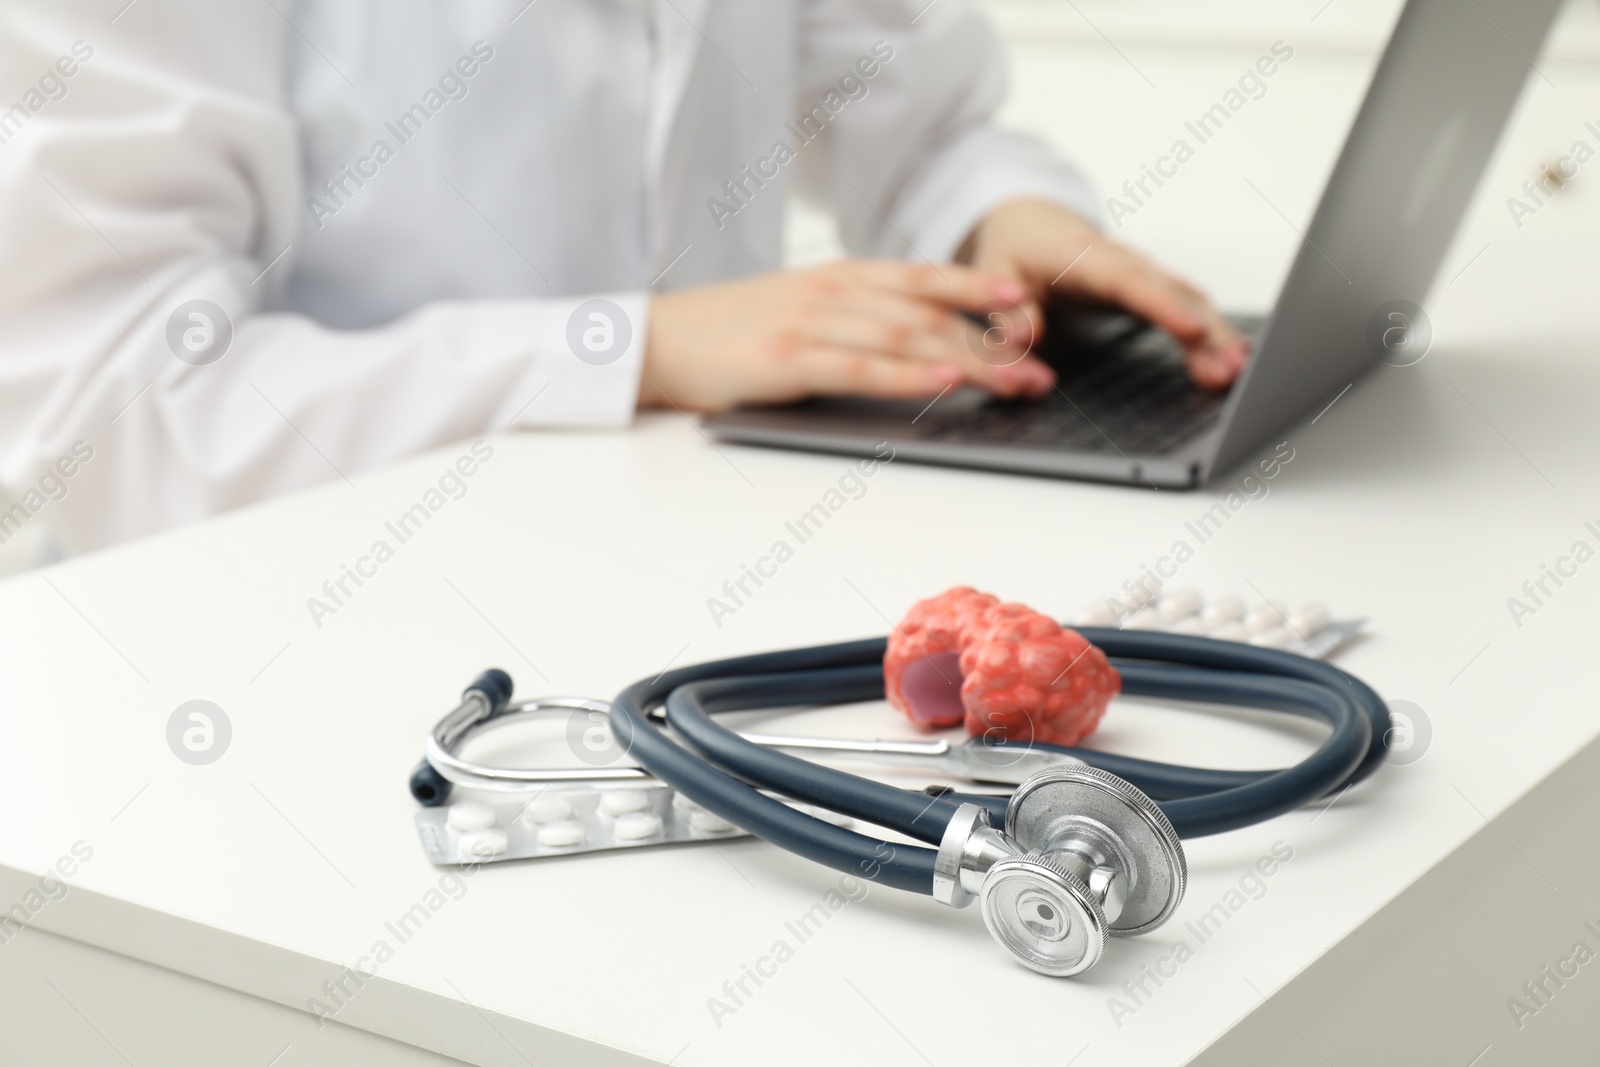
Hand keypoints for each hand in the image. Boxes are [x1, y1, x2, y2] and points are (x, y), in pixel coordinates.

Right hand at [640, 260, 1057, 411]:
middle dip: (991, 342)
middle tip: (1040, 369)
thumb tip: (915, 343)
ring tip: (1013, 383)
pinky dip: (907, 376)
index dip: (978, 285)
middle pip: (928, 313)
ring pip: (906, 339)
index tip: (1025, 300)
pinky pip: (860, 367)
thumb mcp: (799, 310)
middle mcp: (832, 291)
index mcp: (838, 277)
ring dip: (968, 363)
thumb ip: (853, 318)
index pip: (922, 278)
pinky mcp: (787, 361)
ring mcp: (810, 323)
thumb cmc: (730, 332)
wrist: (658, 340)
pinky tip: (943, 384)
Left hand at [958, 198, 1250, 388]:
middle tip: (1229, 371)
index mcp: (1085, 259)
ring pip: (1190, 302)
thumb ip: (1006, 310)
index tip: (1193, 330)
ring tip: (1238, 374)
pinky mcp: (1155, 292)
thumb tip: (1023, 337)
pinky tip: (1233, 362)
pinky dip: (1213, 336)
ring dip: (1218, 337)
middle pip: (1174, 294)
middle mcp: (1125, 263)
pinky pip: (1190, 310)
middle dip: (1206, 332)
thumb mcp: (995, 277)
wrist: (1032, 228)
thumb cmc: (1015, 256)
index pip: (1130, 282)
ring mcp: (1145, 276)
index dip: (1163, 306)